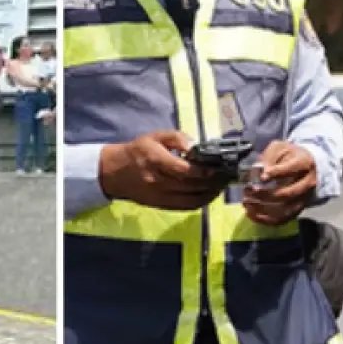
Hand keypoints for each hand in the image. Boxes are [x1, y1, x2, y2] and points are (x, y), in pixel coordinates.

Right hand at [99, 131, 226, 209]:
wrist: (115, 172)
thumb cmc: (138, 151)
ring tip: (222, 186)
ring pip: (190, 200)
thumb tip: (195, 146)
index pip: (183, 170)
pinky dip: (200, 202)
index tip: (218, 168)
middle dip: (212, 183)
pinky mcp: (160, 205)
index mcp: (156, 161)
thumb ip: (177, 138)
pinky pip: (184, 207)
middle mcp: (157, 181)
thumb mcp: (156, 136)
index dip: (204, 171)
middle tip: (227, 177)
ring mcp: (159, 196)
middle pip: (190, 186)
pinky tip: (209, 194)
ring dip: (210, 195)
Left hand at [242, 141, 317, 225]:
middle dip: (264, 194)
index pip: (291, 169)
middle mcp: (308, 183)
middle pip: (287, 194)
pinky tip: (251, 213)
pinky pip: (282, 220)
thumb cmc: (289, 155)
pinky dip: (264, 220)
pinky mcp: (297, 210)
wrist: (306, 165)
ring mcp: (304, 199)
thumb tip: (260, 173)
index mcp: (305, 163)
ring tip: (247, 202)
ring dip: (262, 209)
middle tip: (248, 190)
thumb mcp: (279, 148)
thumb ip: (269, 157)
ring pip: (284, 211)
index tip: (261, 176)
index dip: (275, 173)